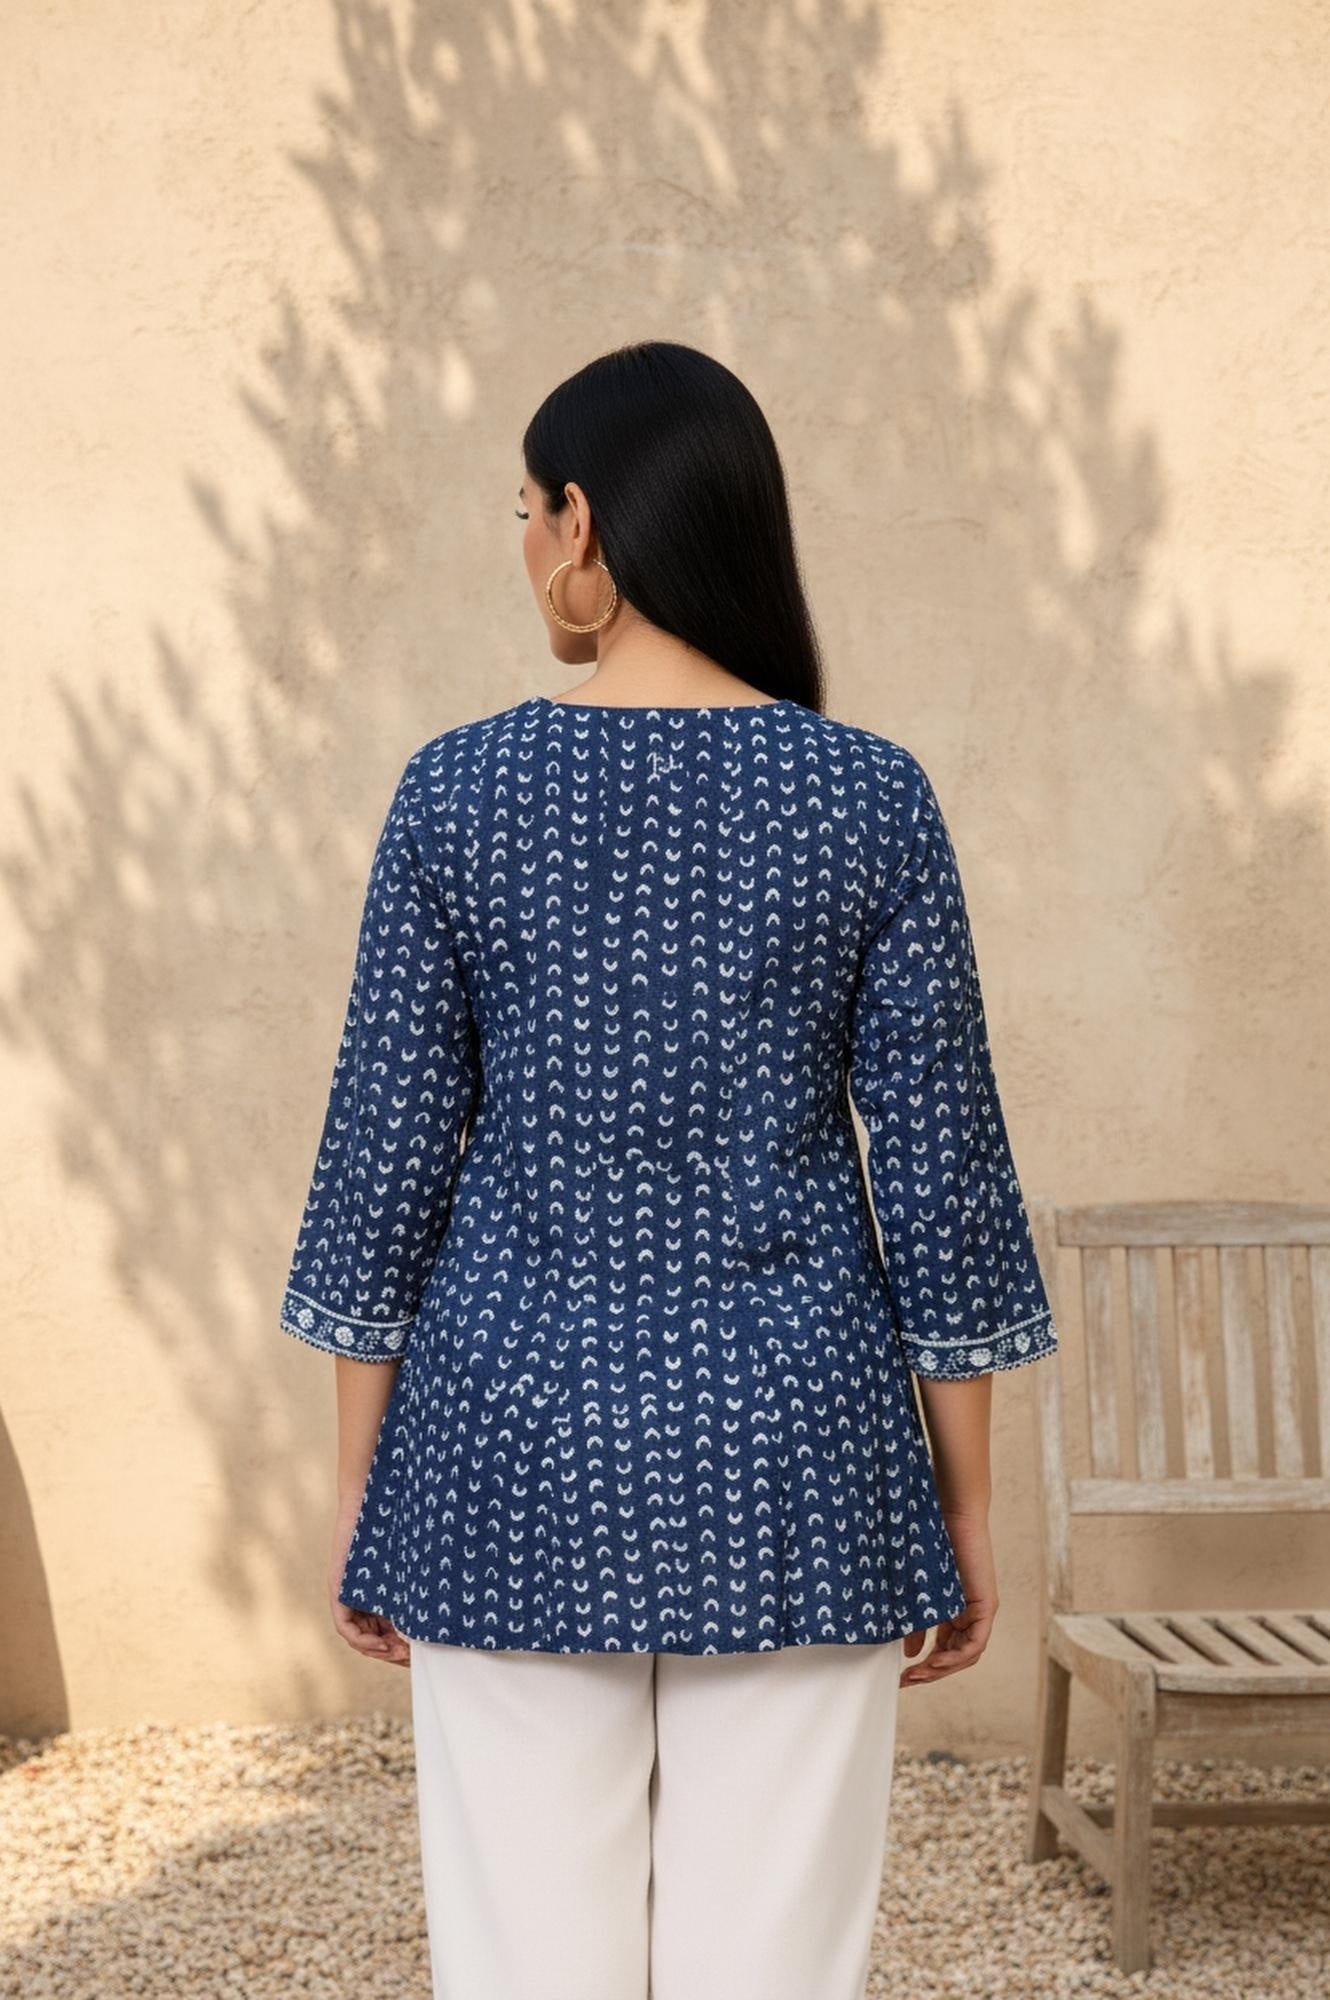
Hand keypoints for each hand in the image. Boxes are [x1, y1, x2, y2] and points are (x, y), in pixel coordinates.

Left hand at [328, 1500, 409, 1667]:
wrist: (376, 1494)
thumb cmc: (402, 1523)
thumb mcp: (412, 1564)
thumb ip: (417, 1586)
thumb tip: (447, 1612)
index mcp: (379, 1593)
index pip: (385, 1632)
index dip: (400, 1648)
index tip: (418, 1656)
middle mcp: (361, 1597)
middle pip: (370, 1640)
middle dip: (391, 1654)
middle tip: (411, 1660)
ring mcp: (347, 1593)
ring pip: (357, 1637)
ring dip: (377, 1650)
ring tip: (398, 1654)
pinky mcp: (338, 1586)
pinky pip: (344, 1624)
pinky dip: (360, 1639)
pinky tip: (379, 1643)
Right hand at [899, 1508, 997, 1687]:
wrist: (948, 1515)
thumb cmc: (930, 1545)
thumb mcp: (918, 1594)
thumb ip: (916, 1623)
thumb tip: (910, 1653)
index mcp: (954, 1611)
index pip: (945, 1649)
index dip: (927, 1666)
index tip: (904, 1675)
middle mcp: (970, 1615)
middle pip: (956, 1657)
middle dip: (932, 1673)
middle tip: (908, 1681)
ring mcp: (981, 1612)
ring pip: (967, 1655)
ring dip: (943, 1668)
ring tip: (919, 1674)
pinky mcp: (986, 1606)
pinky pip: (976, 1643)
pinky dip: (956, 1656)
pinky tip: (936, 1660)